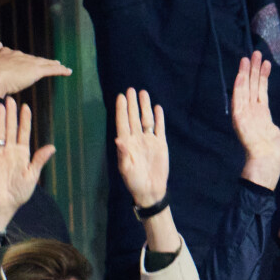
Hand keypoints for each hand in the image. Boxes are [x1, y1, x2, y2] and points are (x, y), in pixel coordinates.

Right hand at [0, 44, 71, 96]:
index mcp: (7, 53)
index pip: (21, 58)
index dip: (28, 61)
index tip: (32, 63)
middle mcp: (19, 56)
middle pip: (35, 59)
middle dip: (44, 61)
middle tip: (54, 62)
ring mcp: (28, 63)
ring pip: (45, 63)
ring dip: (55, 65)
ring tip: (62, 67)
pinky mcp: (35, 71)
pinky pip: (52, 70)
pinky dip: (61, 70)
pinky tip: (68, 71)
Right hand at [0, 97, 55, 232]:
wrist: (5, 203)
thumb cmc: (20, 191)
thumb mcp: (33, 175)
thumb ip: (40, 160)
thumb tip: (52, 147)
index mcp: (23, 154)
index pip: (24, 133)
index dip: (25, 120)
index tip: (26, 107)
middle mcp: (11, 151)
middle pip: (11, 129)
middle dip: (11, 114)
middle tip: (11, 99)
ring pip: (0, 133)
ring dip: (0, 120)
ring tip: (0, 106)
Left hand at [115, 88, 168, 206]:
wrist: (151, 190)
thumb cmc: (134, 182)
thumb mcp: (126, 169)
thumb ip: (123, 154)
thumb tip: (119, 139)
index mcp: (126, 144)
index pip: (123, 123)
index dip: (121, 110)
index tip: (120, 97)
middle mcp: (137, 140)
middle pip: (134, 118)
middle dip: (132, 104)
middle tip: (130, 89)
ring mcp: (149, 141)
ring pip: (146, 120)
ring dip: (145, 107)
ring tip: (143, 93)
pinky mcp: (160, 145)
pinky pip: (159, 128)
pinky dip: (159, 118)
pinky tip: (157, 108)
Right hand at [233, 51, 279, 189]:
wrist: (268, 165)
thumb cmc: (277, 155)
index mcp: (262, 117)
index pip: (261, 92)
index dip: (263, 78)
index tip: (266, 63)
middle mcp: (252, 113)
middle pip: (252, 87)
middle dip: (253, 70)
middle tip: (255, 53)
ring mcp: (245, 116)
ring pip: (244, 90)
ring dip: (244, 74)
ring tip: (247, 58)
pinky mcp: (240, 120)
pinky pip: (238, 100)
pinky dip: (238, 87)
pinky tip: (240, 75)